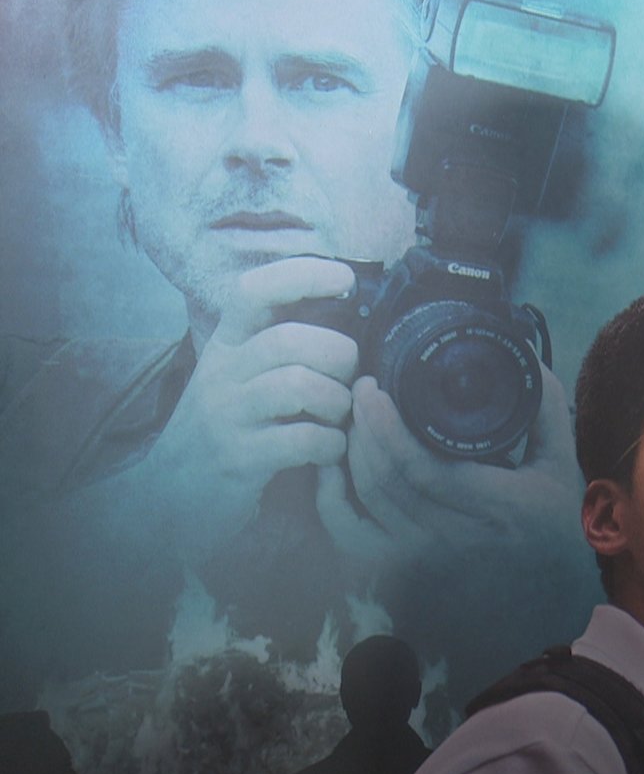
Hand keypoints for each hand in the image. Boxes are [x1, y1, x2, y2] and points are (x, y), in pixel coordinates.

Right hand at [136, 256, 358, 554]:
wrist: (164, 498)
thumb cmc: (223, 431)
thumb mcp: (238, 379)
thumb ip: (278, 350)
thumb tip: (348, 322)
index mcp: (225, 345)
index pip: (253, 290)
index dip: (302, 275)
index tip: (345, 277)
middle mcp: (221, 373)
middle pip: (289, 340)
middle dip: (338, 355)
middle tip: (348, 380)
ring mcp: (225, 416)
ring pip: (298, 385)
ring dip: (337, 401)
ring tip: (338, 419)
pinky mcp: (236, 459)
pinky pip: (301, 439)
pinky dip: (330, 444)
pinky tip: (329, 451)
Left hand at [316, 361, 585, 564]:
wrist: (551, 588)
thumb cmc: (555, 520)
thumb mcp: (561, 462)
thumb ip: (543, 407)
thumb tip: (515, 355)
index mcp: (499, 506)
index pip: (425, 470)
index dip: (389, 427)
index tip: (376, 388)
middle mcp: (458, 536)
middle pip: (387, 482)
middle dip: (363, 428)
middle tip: (361, 390)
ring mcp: (428, 555)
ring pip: (368, 502)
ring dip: (351, 453)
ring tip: (355, 416)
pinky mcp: (407, 565)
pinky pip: (353, 535)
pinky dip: (332, 501)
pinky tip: (333, 467)